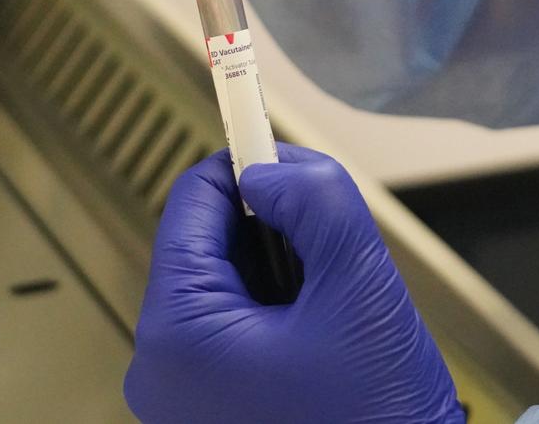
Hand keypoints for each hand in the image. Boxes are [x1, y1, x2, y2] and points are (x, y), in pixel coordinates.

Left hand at [125, 146, 464, 423]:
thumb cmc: (378, 421)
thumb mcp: (358, 284)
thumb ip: (314, 201)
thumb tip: (270, 169)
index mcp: (177, 335)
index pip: (191, 202)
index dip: (244, 163)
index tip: (281, 143)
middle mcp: (160, 369)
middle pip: (208, 243)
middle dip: (272, 228)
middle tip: (332, 244)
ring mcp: (182, 398)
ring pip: (225, 285)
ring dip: (280, 273)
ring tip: (335, 305)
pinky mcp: (209, 412)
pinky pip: (234, 332)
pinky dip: (279, 314)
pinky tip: (323, 337)